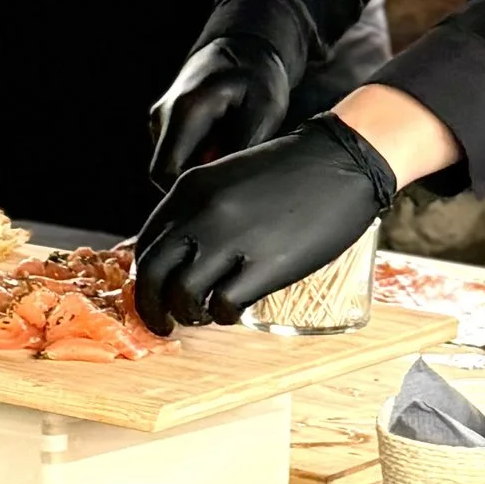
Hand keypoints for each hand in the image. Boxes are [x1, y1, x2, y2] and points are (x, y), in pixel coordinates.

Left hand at [135, 114, 397, 329]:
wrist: (342, 160)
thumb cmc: (291, 170)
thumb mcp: (227, 179)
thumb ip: (198, 210)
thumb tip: (178, 256)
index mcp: (188, 190)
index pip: (146, 246)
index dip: (142, 279)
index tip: (152, 295)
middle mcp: (201, 214)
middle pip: (153, 276)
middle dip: (152, 308)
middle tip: (163, 323)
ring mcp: (232, 240)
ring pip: (183, 297)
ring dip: (190, 314)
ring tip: (205, 315)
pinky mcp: (265, 266)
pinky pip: (225, 306)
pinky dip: (224, 315)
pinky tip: (235, 309)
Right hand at [149, 34, 292, 184]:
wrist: (244, 47)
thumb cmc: (259, 77)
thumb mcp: (264, 108)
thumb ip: (243, 145)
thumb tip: (226, 183)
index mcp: (184, 111)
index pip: (164, 173)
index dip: (188, 193)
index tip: (222, 194)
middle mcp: (163, 116)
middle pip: (165, 174)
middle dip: (197, 183)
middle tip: (234, 177)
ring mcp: (161, 120)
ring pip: (172, 166)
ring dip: (199, 170)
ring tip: (233, 155)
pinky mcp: (166, 124)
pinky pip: (177, 156)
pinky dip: (199, 160)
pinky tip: (224, 147)